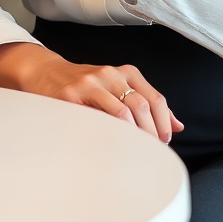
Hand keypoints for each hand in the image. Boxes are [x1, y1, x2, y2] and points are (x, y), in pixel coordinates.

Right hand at [0, 42, 183, 142]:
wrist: (44, 72)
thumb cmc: (84, 85)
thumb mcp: (117, 88)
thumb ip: (145, 103)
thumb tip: (178, 125)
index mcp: (124, 72)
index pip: (154, 98)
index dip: (163, 122)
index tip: (163, 140)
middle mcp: (109, 74)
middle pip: (141, 105)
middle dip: (151, 132)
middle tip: (150, 149)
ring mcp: (89, 82)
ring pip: (123, 111)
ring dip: (134, 135)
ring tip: (134, 148)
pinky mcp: (71, 95)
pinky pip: (97, 117)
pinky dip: (109, 132)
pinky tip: (110, 141)